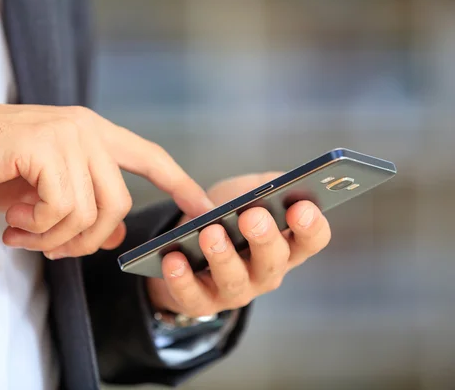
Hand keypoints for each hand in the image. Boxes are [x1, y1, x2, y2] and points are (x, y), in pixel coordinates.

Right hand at [0, 103, 212, 257]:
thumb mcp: (46, 196)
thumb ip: (86, 209)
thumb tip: (118, 235)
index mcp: (93, 134)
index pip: (149, 157)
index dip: (179, 183)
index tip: (202, 207)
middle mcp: (86, 129)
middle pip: (120, 204)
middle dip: (88, 240)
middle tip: (50, 248)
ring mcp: (68, 134)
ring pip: (91, 211)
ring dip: (54, 238)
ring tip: (22, 232)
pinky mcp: (46, 145)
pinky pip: (61, 208)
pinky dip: (37, 228)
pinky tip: (12, 219)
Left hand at [146, 173, 330, 316]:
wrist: (187, 245)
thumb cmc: (227, 216)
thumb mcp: (248, 192)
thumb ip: (267, 184)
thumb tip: (281, 181)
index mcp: (286, 244)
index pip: (311, 240)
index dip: (310, 226)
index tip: (301, 207)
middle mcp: (266, 272)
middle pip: (273, 261)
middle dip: (264, 239)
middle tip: (252, 217)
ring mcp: (235, 291)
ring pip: (233, 280)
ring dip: (222, 257)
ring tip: (210, 233)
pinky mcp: (201, 303)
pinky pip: (192, 296)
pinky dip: (182, 279)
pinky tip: (174, 258)